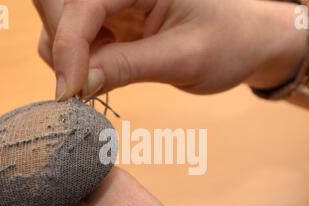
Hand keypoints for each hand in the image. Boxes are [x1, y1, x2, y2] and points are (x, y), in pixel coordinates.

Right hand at [34, 0, 306, 99]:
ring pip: (62, 21)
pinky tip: (103, 74)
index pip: (84, 4)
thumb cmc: (230, 43)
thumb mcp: (183, 58)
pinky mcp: (114, 18)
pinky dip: (79, 61)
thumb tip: (78, 84)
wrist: (249, 42)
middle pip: (59, 4)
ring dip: (68, 56)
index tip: (71, 92)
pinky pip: (78, 37)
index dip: (69, 46)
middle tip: (78, 89)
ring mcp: (115, 0)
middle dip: (62, 46)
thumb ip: (127, 67)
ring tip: (99, 81)